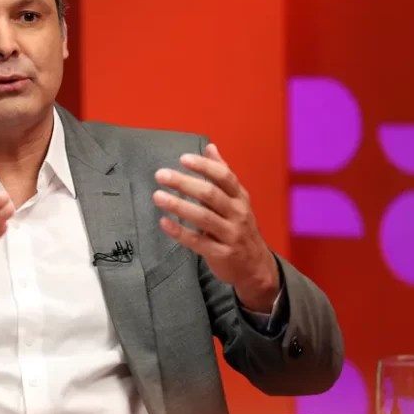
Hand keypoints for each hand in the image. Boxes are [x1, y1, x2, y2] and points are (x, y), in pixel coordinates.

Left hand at [152, 143, 278, 311]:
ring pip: (204, 218)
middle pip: (211, 195)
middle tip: (161, 175)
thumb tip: (210, 147)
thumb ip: (222, 174)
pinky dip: (180, 232)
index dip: (204, 167)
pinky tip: (163, 222)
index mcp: (240, 198)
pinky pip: (198, 242)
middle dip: (184, 183)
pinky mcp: (221, 254)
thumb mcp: (237, 200)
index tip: (183, 159)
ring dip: (179, 206)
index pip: (224, 177)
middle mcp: (238, 214)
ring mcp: (231, 235)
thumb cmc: (240, 227)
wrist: (256, 267)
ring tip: (158, 196)